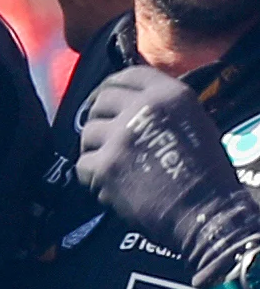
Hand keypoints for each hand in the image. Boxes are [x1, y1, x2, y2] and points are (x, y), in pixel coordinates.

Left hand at [78, 65, 259, 286]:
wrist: (206, 212)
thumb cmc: (204, 172)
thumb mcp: (192, 122)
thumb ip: (159, 106)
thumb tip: (122, 102)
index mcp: (169, 94)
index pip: (125, 76)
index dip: (111, 88)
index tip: (106, 102)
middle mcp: (143, 109)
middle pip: (99, 102)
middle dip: (101, 120)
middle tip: (110, 140)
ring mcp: (121, 136)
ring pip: (87, 134)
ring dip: (96, 151)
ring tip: (117, 167)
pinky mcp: (105, 165)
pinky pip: (82, 165)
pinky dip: (93, 178)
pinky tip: (112, 186)